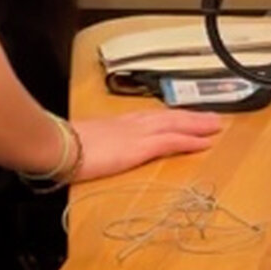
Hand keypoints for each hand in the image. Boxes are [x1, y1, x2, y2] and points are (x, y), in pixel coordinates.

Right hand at [68, 105, 226, 181]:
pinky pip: (171, 142)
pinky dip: (189, 141)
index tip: (184, 118)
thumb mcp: (80, 144)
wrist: (53, 145)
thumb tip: (87, 152)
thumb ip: (91, 145)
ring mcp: (136, 134)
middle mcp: (130, 124)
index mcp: (116, 124)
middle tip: (212, 118)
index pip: (150, 118)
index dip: (170, 118)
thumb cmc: (60, 147)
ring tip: (216, 126)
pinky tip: (205, 142)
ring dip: (197, 125)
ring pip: (175, 125)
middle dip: (191, 118)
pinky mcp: (139, 147)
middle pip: (168, 117)